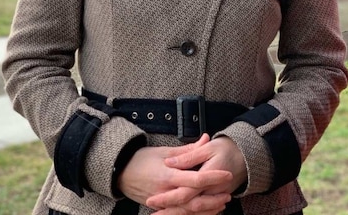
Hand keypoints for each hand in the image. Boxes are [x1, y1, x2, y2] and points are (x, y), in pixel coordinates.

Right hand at [116, 134, 232, 206]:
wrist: (119, 173)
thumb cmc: (141, 159)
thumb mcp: (164, 151)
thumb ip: (188, 150)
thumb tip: (206, 139)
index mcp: (168, 176)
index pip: (196, 180)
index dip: (214, 178)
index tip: (228, 174)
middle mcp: (166, 192)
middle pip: (194, 201)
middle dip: (213, 200)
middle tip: (228, 194)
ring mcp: (163, 203)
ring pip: (188, 211)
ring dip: (206, 209)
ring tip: (221, 204)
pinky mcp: (160, 208)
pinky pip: (180, 214)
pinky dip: (194, 213)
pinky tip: (206, 210)